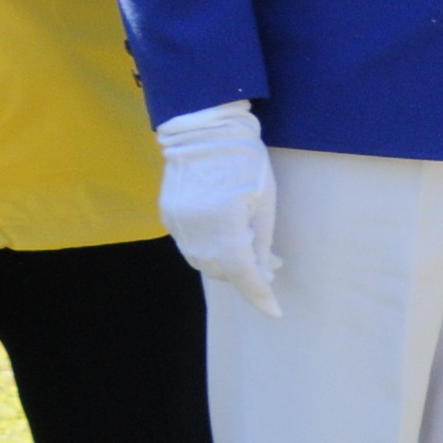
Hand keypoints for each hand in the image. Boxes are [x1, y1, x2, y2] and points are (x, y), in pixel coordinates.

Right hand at [153, 102, 279, 317]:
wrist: (204, 130)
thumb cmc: (245, 161)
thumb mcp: (264, 202)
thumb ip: (261, 241)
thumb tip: (262, 272)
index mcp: (223, 228)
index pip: (243, 275)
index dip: (260, 296)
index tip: (275, 312)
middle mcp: (194, 232)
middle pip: (222, 271)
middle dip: (247, 275)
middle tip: (272, 267)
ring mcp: (176, 224)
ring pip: (203, 260)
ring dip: (227, 263)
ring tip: (252, 252)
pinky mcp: (168, 214)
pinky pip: (190, 243)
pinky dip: (210, 247)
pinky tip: (227, 237)